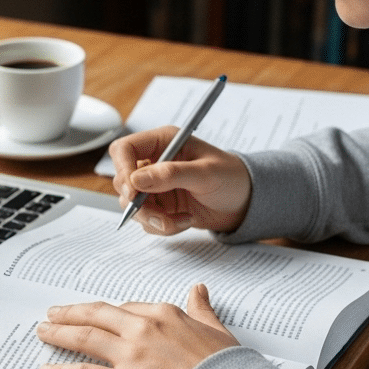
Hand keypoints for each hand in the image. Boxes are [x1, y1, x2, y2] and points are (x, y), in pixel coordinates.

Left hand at [37, 284, 239, 368]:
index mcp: (164, 315)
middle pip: (96, 317)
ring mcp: (131, 356)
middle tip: (53, 314)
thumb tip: (198, 289)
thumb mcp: (216, 330)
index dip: (103, 312)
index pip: (125, 309)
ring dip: (59, 334)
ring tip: (44, 333)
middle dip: (71, 315)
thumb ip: (202, 309)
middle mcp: (143, 329)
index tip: (92, 313)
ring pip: (85, 338)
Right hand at [109, 126, 251, 234]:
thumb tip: (137, 179)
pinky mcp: (160, 205)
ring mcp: (155, 186)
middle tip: (158, 214)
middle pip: (123, 180)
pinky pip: (146, 219)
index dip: (123, 169)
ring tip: (180, 220)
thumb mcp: (206, 173)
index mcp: (163, 142)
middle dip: (137, 202)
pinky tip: (185, 220)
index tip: (134, 192)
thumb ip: (171, 174)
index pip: (125, 149)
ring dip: (152, 218)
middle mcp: (154, 162)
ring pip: (132, 204)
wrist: (245, 202)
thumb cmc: (231, 177)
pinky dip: (162, 226)